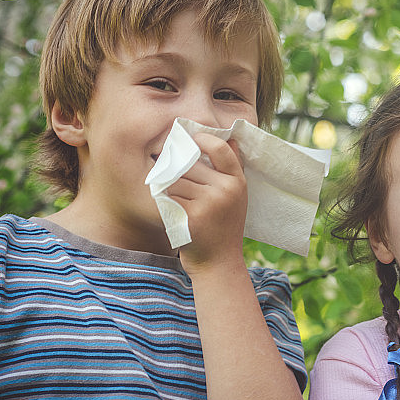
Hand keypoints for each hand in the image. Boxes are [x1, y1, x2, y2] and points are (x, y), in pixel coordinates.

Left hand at [166, 133, 246, 271]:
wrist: (219, 263)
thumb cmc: (223, 227)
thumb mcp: (237, 197)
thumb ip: (231, 169)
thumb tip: (227, 137)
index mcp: (238, 182)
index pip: (220, 149)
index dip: (203, 139)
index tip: (191, 140)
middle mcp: (226, 190)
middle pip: (190, 163)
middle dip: (176, 167)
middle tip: (168, 171)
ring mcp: (209, 203)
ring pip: (175, 178)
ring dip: (166, 183)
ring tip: (166, 192)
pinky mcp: (191, 216)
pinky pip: (168, 196)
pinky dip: (162, 199)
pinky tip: (165, 205)